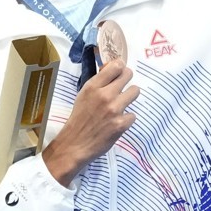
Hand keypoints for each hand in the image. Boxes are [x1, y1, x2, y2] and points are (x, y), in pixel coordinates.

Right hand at [42, 59, 138, 185]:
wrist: (75, 145)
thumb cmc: (78, 119)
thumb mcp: (83, 96)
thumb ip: (98, 84)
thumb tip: (112, 70)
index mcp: (92, 86)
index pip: (116, 65)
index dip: (120, 68)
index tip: (119, 74)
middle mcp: (104, 95)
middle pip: (128, 75)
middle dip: (127, 80)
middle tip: (122, 89)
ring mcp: (114, 109)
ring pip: (135, 91)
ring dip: (129, 98)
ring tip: (120, 105)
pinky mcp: (121, 124)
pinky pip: (133, 114)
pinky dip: (126, 119)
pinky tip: (117, 123)